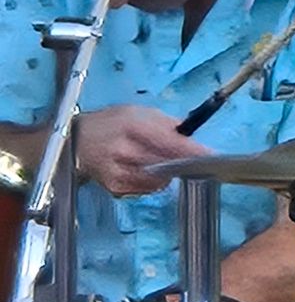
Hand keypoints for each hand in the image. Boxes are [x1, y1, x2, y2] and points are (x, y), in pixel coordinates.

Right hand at [76, 106, 210, 196]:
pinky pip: (147, 189)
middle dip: (184, 163)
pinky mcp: (115, 188)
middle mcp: (125, 151)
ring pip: (160, 180)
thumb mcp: (140, 112)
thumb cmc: (111, 123)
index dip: (194, 151)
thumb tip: (191, 136)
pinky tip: (145, 169)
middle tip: (194, 159)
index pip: (171, 143)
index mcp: (134, 126)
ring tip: (160, 160)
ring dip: (168, 172)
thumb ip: (167, 124)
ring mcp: (118, 173)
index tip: (212, 156)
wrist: (75, 142)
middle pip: (168, 164)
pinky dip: (153, 181)